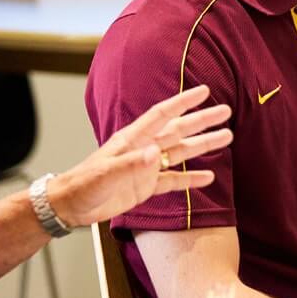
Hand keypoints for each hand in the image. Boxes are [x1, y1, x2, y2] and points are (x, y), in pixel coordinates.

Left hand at [51, 86, 232, 225]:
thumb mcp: (106, 173)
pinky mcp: (146, 186)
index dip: (183, 102)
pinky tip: (209, 177)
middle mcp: (144, 149)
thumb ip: (131, 163)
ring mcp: (147, 167)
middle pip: (179, 130)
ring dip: (203, 145)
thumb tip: (156, 153)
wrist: (70, 206)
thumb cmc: (83, 184)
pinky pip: (174, 180)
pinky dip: (191, 179)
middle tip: (225, 111)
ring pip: (181, 152)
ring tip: (226, 137)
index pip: (163, 114)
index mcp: (133, 138)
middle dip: (202, 120)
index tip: (204, 91)